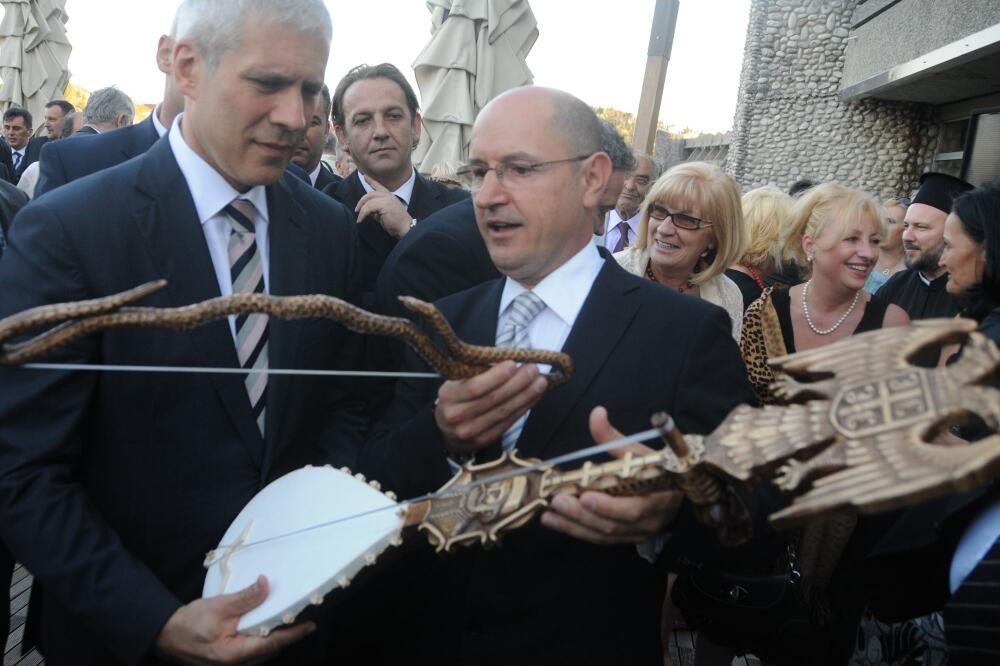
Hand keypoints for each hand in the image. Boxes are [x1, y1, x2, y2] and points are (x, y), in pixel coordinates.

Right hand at [154, 576, 314, 664]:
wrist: (165, 636)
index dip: (293, 633)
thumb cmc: (189, 623)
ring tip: (290, 622)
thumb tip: (266, 584)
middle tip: (303, 619)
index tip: (310, 624)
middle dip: (288, 636)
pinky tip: (267, 629)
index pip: (272, 643)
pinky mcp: (230, 663)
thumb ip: (245, 598)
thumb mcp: (219, 606)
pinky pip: (253, 653)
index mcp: (235, 654)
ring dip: (276, 639)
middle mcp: (236, 665)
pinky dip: (263, 641)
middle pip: (271, 650)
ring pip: (263, 653)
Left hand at [355, 176, 411, 238]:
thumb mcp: (383, 215)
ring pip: (369, 201)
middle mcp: (388, 196)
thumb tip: (366, 211)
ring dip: (362, 210)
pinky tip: (361, 220)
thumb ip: (375, 210)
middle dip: (362, 201)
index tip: (365, 176)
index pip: (379, 186)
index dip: (371, 181)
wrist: (405, 228)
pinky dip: (363, 214)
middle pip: (370, 194)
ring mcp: (387, 199)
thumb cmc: (396, 223)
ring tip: (359, 218)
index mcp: (389, 197)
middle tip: (357, 210)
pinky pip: (369, 207)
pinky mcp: (384, 205)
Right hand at [434, 360, 548, 456]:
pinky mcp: (484, 440)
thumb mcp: (458, 381)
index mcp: (449, 396)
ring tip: (540, 383)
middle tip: (533, 371)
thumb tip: (505, 360)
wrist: (445, 430)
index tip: (514, 364)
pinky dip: (523, 408)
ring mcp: (471, 431)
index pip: (475, 386)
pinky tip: (534, 397)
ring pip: (503, 412)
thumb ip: (478, 371)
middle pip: (493, 399)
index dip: (497, 376)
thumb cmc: (456, 397)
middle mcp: (457, 416)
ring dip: (525, 396)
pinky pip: (507, 422)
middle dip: (517, 383)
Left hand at [540, 406, 682, 544]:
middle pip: (613, 525)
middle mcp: (648, 521)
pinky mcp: (623, 538)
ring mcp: (635, 533)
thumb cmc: (656, 468)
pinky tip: (554, 521)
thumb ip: (614, 437)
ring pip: (602, 534)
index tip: (585, 495)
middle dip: (582, 515)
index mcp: (658, 498)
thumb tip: (597, 413)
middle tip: (557, 501)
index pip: (633, 509)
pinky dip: (575, 531)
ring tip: (548, 515)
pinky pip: (598, 538)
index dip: (609, 506)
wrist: (675, 492)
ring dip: (573, 526)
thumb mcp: (639, 451)